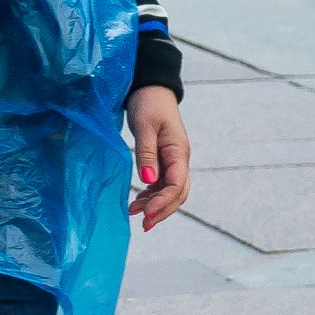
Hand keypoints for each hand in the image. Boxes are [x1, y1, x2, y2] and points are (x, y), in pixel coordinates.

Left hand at [126, 85, 190, 231]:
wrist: (152, 89)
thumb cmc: (148, 104)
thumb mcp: (145, 127)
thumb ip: (146, 154)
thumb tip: (148, 181)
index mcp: (179, 152)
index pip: (176, 185)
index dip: (162, 202)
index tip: (145, 214)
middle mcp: (180, 159)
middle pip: (178, 193)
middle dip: (162, 210)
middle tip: (143, 225)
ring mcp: (173, 161)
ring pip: (170, 191)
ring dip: (155, 205)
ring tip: (135, 214)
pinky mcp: (164, 160)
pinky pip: (162, 184)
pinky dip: (151, 195)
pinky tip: (136, 201)